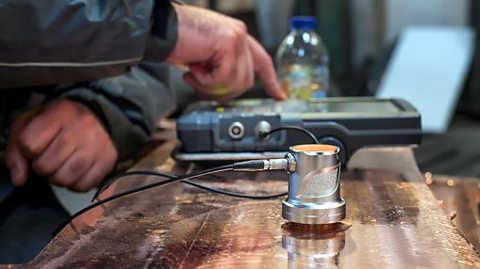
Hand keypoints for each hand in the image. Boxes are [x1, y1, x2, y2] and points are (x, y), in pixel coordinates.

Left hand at [6, 100, 117, 191]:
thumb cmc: (60, 121)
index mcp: (60, 113)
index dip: (28, 152)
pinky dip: (75, 184)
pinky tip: (76, 173)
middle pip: (46, 165)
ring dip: (58, 178)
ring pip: (65, 179)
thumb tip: (20, 180)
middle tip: (50, 159)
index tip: (36, 147)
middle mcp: (82, 127)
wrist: (99, 116)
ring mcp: (98, 145)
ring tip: (62, 166)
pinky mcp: (109, 159)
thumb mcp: (31, 124)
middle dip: (42, 167)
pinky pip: (84, 185)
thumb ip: (17, 151)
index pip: (29, 145)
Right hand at [169, 4, 285, 101]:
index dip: (270, 81)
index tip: (278, 95)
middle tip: (201, 85)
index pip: (262, 61)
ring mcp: (236, 38)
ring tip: (194, 75)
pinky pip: (224, 78)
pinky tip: (193, 71)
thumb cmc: (177, 43)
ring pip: (236, 82)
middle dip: (223, 91)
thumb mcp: (206, 60)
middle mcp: (240, 36)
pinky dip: (205, 81)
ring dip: (211, 87)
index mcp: (236, 38)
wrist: (159, 31)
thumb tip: (229, 90)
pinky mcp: (228, 43)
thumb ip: (222, 69)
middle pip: (246, 80)